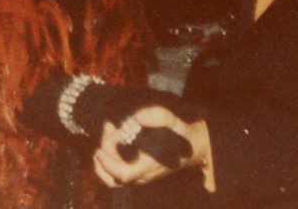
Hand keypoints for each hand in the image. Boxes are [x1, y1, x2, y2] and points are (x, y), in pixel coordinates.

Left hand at [93, 106, 210, 186]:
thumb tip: (137, 116)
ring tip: (107, 135)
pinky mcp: (139, 174)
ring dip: (103, 161)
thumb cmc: (184, 134)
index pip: (124, 174)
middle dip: (105, 153)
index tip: (100, 147)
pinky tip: (110, 144)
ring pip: (114, 181)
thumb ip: (160, 117)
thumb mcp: (176, 122)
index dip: (108, 164)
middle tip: (109, 126)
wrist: (196, 148)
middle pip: (114, 177)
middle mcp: (144, 175)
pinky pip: (118, 178)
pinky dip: (108, 165)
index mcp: (152, 165)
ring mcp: (141, 177)